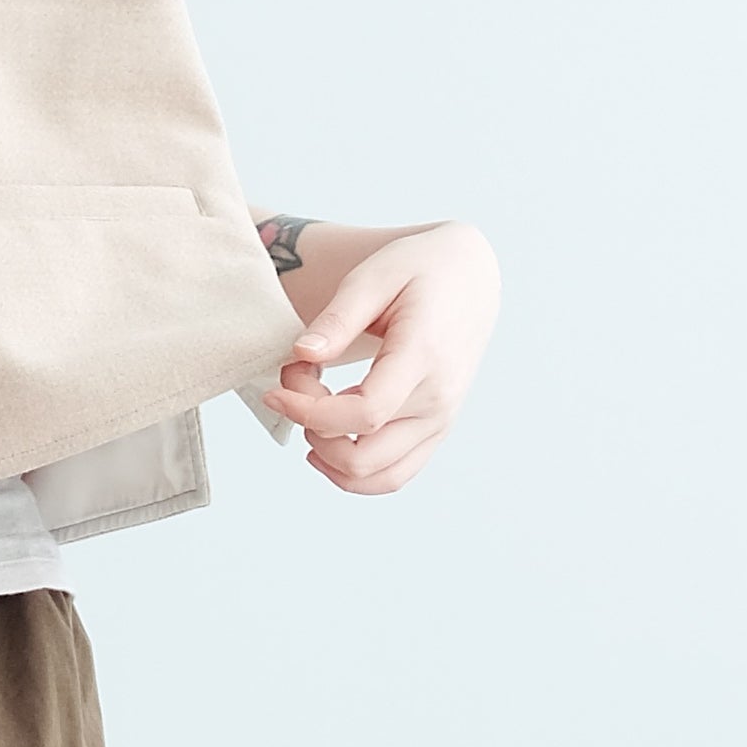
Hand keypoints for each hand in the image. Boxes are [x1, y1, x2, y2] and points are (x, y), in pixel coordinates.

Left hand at [252, 214, 499, 498]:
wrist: (470, 278)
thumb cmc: (419, 269)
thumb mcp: (373, 276)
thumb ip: (337, 318)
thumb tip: (302, 353)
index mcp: (424, 356)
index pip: (364, 413)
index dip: (309, 412)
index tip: (276, 390)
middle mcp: (439, 399)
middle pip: (364, 455)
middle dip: (312, 429)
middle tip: (296, 382)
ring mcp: (442, 420)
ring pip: (379, 477)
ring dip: (330, 456)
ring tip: (312, 411)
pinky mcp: (438, 430)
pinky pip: (395, 475)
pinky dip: (355, 470)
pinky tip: (327, 439)